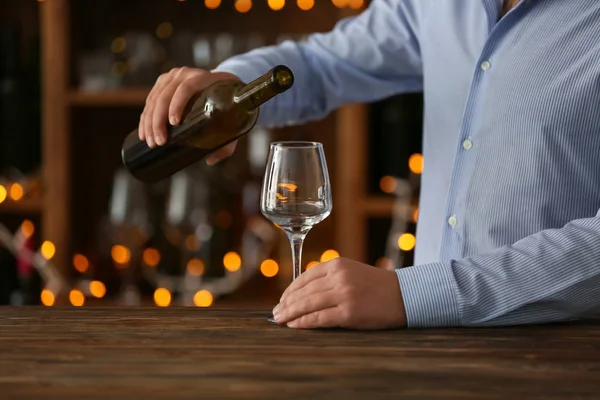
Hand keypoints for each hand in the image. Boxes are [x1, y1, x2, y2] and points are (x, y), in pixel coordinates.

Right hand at [139, 67, 240, 164]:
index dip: (177, 105)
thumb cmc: (228, 102)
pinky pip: (150, 100)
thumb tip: (209, 159)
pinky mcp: (162, 83)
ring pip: (154, 99)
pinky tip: (144, 132)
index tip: (174, 124)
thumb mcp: (233, 118)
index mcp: (203, 78)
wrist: (221, 82)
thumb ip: (227, 141)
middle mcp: (184, 74)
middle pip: (165, 96)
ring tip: (151, 142)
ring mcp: (171, 77)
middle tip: (160, 142)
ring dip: (149, 122)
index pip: (186, 89)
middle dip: (158, 121)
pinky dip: (145, 117)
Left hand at [272, 258, 406, 329]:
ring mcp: (344, 295)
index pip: (305, 277)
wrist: (404, 295)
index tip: (282, 300)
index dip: (290, 290)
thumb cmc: (376, 286)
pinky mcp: (349, 313)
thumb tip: (302, 293)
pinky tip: (295, 326)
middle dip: (287, 304)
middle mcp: (339, 277)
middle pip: (304, 292)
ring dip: (291, 313)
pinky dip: (304, 322)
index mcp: (337, 265)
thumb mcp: (351, 272)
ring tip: (280, 320)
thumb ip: (329, 278)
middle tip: (276, 314)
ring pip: (308, 304)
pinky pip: (320, 318)